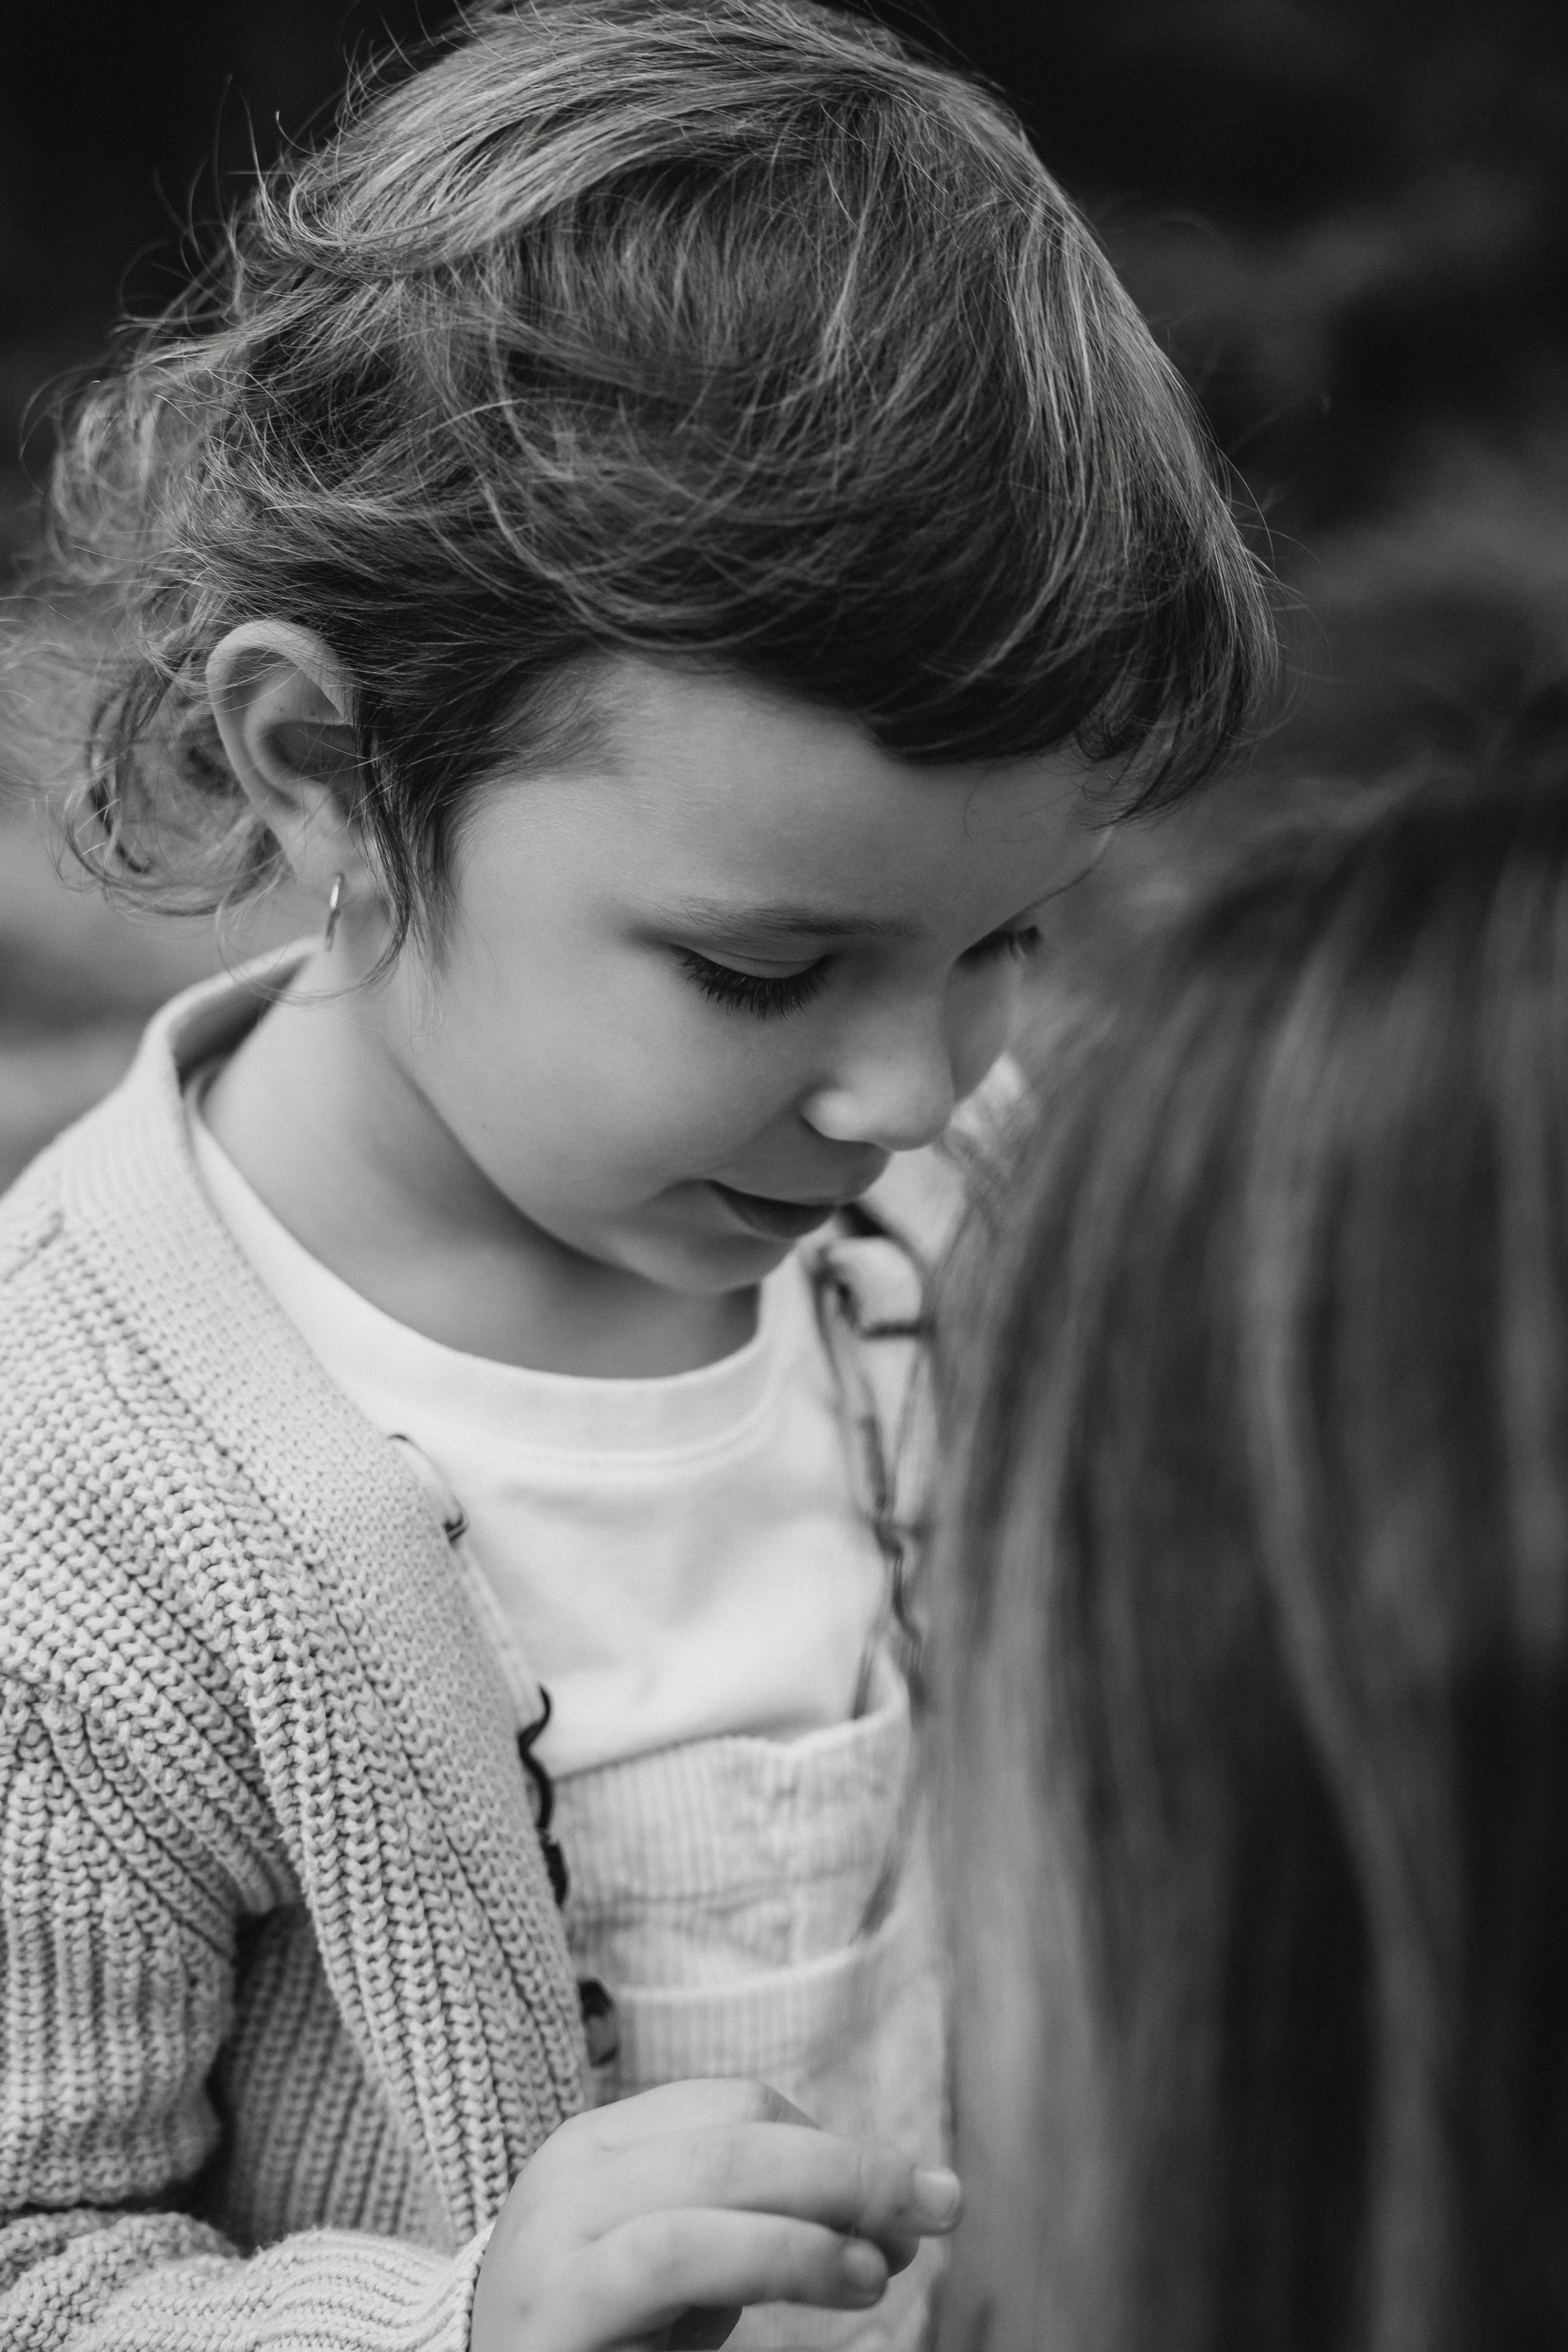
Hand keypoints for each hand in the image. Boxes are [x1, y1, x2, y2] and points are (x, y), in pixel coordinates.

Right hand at [469, 2077, 962, 2351]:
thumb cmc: (599, 2348)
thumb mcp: (680, 2269)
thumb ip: (757, 2226)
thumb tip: (897, 2210)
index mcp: (601, 2144)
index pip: (737, 2107)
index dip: (834, 2142)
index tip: (905, 2199)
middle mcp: (575, 2170)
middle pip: (741, 2128)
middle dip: (854, 2164)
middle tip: (937, 2206)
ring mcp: (560, 2231)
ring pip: (720, 2173)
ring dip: (829, 2204)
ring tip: (889, 2260)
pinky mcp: (564, 2303)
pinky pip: (683, 2250)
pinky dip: (781, 2253)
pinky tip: (845, 2281)